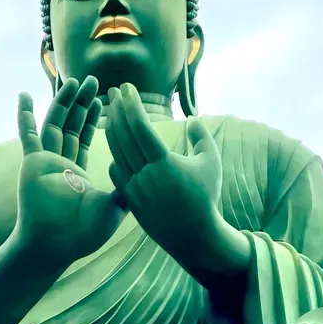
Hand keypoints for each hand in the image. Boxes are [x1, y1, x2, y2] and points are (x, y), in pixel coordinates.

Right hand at [14, 76, 125, 268]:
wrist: (57, 244)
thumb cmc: (83, 233)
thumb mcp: (114, 206)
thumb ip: (127, 189)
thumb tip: (148, 178)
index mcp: (78, 174)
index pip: (87, 139)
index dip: (95, 119)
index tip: (104, 99)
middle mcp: (60, 165)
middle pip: (72, 126)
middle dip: (82, 103)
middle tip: (94, 82)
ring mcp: (45, 162)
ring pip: (55, 124)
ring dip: (63, 102)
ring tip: (74, 82)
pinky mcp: (33, 162)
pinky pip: (28, 135)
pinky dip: (26, 116)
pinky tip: (25, 96)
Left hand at [106, 84, 237, 278]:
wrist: (193, 235)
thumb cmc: (206, 196)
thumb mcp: (210, 162)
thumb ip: (201, 137)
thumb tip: (192, 118)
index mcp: (164, 163)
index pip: (140, 127)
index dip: (131, 105)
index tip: (126, 88)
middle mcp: (145, 175)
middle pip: (123, 136)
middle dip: (117, 111)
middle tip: (113, 92)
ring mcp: (135, 188)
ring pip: (116, 153)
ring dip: (113, 130)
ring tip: (112, 113)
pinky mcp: (131, 200)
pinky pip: (117, 172)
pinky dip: (116, 156)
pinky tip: (118, 145)